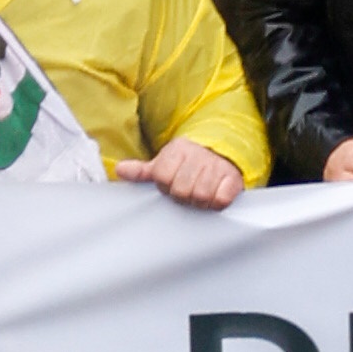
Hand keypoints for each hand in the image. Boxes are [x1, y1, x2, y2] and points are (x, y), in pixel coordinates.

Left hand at [132, 139, 246, 207]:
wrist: (223, 151)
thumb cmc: (189, 162)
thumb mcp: (165, 162)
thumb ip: (142, 170)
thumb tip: (119, 170)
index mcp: (177, 150)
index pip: (163, 178)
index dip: (166, 186)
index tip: (172, 183)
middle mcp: (197, 156)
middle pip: (181, 191)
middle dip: (183, 195)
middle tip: (188, 189)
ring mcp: (216, 167)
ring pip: (200, 196)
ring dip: (200, 200)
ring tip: (201, 191)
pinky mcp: (232, 178)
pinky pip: (220, 199)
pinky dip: (217, 200)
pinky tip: (216, 193)